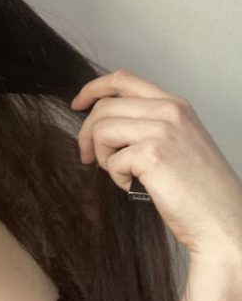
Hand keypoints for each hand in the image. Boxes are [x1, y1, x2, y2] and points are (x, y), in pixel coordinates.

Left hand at [70, 69, 241, 258]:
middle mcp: (169, 111)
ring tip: (121, 173)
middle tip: (88, 156)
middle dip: (87, 132)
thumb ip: (148, 124)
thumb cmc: (199, 189)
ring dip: (102, 155)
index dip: (94, 88)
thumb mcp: (178, 141)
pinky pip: (111, 159)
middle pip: (105, 106)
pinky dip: (116, 177)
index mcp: (175, 104)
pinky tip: (134, 186)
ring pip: (102, 129)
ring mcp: (162, 130)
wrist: (222, 220)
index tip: (78, 104)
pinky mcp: (152, 155)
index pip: (124, 79)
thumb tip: (104, 121)